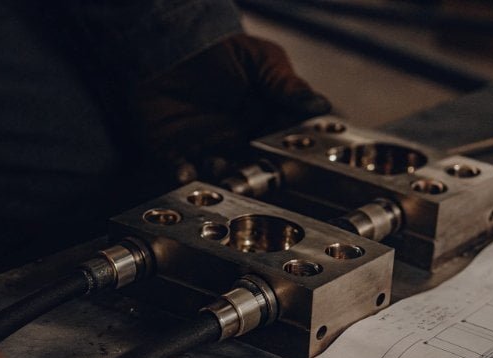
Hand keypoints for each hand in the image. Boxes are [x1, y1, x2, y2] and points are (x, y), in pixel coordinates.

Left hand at [132, 33, 331, 186]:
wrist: (173, 42)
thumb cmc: (219, 49)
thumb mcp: (262, 59)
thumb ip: (286, 84)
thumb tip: (319, 104)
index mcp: (264, 122)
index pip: (282, 147)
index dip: (286, 156)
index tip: (288, 157)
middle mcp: (238, 141)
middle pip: (253, 170)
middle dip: (255, 177)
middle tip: (256, 174)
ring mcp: (206, 149)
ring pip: (219, 176)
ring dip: (221, 180)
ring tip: (220, 168)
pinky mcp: (174, 151)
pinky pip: (179, 170)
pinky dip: (183, 175)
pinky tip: (187, 172)